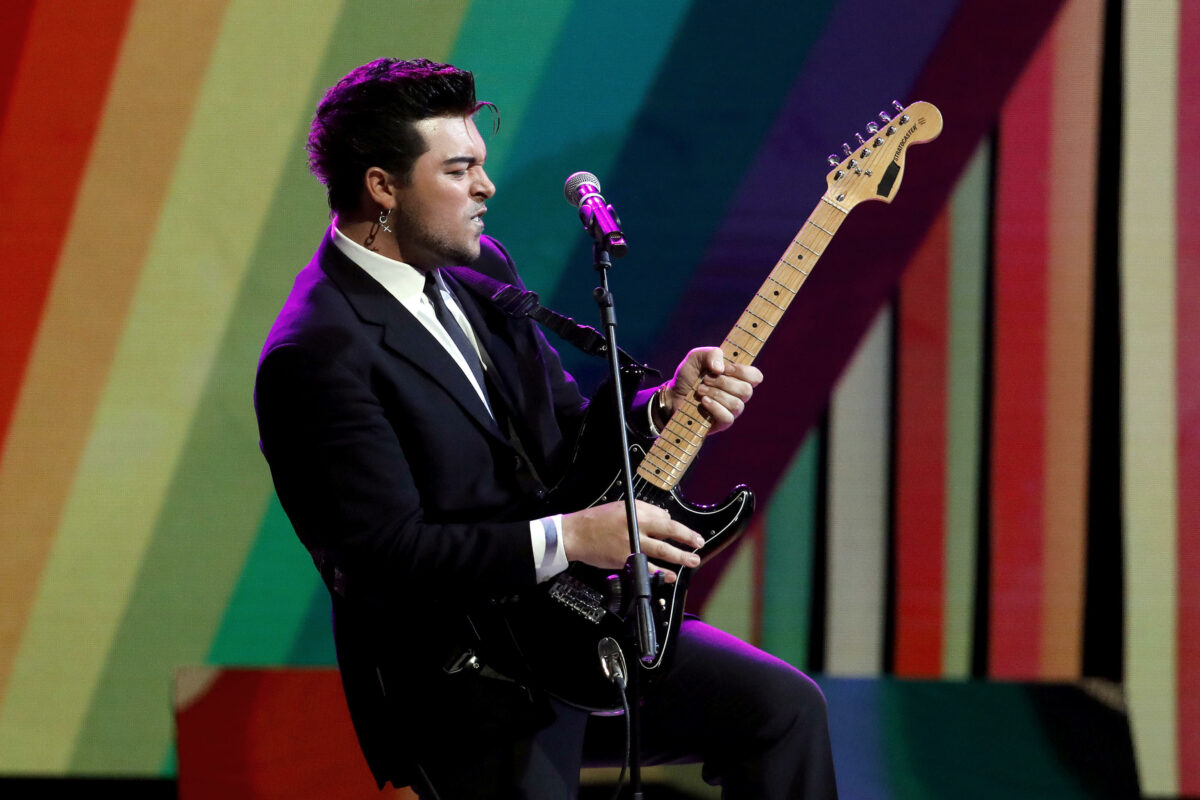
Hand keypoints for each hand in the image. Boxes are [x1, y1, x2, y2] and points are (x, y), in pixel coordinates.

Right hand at [560, 500, 703, 582]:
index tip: (691, 535)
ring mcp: (631, 545)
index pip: (665, 519)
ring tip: (691, 561)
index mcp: (637, 513)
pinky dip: (659, 572)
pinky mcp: (624, 559)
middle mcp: (636, 528)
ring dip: (679, 557)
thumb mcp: (622, 507)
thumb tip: (664, 519)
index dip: (681, 529)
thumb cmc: (597, 520)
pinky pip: (646, 566)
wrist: (576, 534)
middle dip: (687, 540)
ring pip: (661, 551)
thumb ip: (645, 512)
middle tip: (698, 546)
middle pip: (668, 533)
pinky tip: (668, 575)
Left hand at [660, 347, 762, 434]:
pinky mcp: (722, 423)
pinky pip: (728, 417)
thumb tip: (720, 368)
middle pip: (746, 390)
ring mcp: (731, 410)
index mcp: (737, 377)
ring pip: (736, 404)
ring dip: (715, 394)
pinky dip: (714, 407)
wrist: (673, 395)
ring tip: (700, 390)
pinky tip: (703, 401)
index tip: (725, 368)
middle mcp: (738, 394)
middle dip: (723, 383)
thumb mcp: (696, 357)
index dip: (743, 371)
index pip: (755, 376)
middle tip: (706, 379)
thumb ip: (711, 353)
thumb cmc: (688, 376)